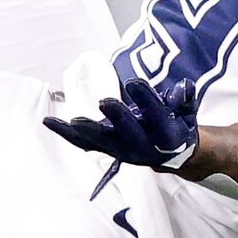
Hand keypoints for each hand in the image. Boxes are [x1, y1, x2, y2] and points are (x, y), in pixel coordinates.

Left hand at [44, 75, 199, 172]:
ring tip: (63, 121)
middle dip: (117, 117)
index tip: (135, 83)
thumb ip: (184, 98)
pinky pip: (85, 143)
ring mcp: (122, 150)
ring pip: (100, 142)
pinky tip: (50, 123)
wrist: (173, 155)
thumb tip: (183, 86)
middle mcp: (142, 146)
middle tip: (104, 101)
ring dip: (82, 131)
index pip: (156, 115)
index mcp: (165, 134)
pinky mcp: (108, 149)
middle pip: (128, 132)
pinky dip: (68, 135)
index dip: (146, 99)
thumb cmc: (177, 125)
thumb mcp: (187, 111)